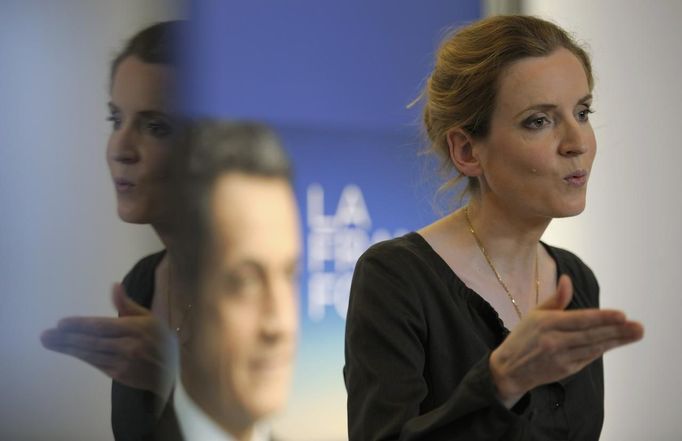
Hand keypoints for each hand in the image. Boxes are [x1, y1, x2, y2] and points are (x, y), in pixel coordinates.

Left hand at [41, 283, 177, 399]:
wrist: (173, 371)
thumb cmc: (160, 341)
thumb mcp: (150, 319)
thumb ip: (128, 305)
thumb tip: (114, 286)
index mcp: (137, 327)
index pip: (102, 325)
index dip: (79, 325)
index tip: (61, 323)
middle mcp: (129, 345)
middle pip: (92, 341)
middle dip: (66, 338)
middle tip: (46, 335)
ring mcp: (124, 361)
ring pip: (90, 353)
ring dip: (67, 348)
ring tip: (49, 342)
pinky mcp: (120, 374)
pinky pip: (96, 363)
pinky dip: (81, 356)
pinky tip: (69, 351)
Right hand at [490, 275, 643, 401]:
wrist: (509, 369)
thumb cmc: (523, 337)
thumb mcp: (535, 314)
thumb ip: (556, 299)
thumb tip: (568, 280)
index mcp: (546, 323)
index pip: (580, 319)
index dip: (602, 318)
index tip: (622, 315)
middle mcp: (554, 340)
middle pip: (591, 334)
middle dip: (617, 331)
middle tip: (638, 327)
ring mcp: (560, 357)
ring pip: (593, 347)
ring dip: (616, 341)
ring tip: (634, 334)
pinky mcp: (565, 370)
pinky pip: (588, 357)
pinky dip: (602, 349)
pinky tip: (614, 343)